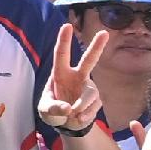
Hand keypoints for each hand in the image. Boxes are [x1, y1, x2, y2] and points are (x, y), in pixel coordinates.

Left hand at [38, 20, 105, 136]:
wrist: (66, 124)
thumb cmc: (53, 111)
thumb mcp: (45, 111)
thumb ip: (53, 109)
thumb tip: (69, 109)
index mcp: (60, 74)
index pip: (61, 55)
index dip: (63, 40)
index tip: (67, 26)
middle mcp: (77, 77)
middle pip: (89, 60)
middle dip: (97, 47)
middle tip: (105, 33)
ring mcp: (88, 87)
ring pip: (91, 93)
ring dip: (82, 106)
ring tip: (74, 115)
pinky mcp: (96, 99)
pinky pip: (94, 107)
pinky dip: (85, 115)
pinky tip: (78, 119)